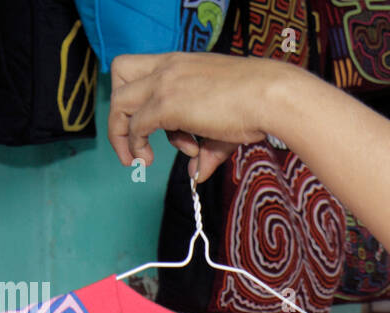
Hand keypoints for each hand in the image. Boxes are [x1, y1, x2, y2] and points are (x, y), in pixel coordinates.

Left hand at [108, 52, 282, 181]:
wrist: (269, 95)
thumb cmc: (255, 103)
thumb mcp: (224, 125)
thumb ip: (207, 151)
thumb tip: (197, 173)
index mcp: (180, 63)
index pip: (141, 68)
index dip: (138, 94)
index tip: (152, 124)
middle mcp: (167, 68)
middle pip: (119, 75)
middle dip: (119, 108)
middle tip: (133, 137)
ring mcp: (164, 84)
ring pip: (119, 102)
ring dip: (121, 133)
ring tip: (142, 159)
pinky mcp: (165, 105)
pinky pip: (135, 126)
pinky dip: (135, 146)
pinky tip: (149, 160)